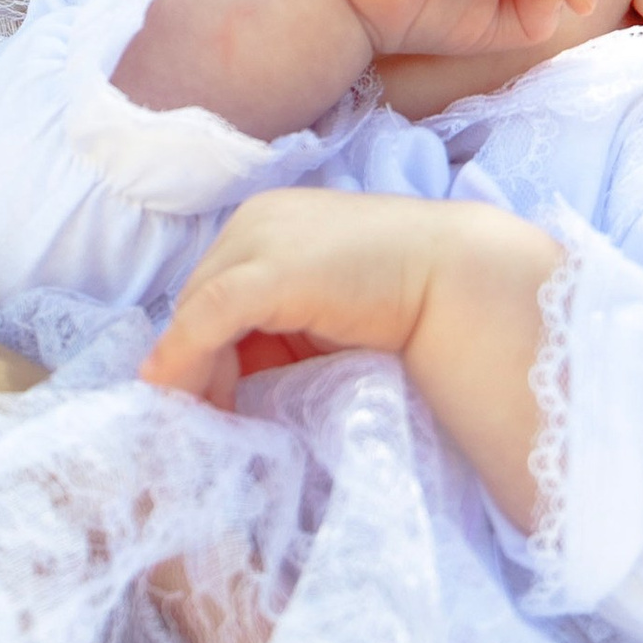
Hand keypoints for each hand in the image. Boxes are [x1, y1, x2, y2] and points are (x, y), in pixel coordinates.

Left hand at [138, 186, 448, 409]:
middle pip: (197, 299)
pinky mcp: (267, 273)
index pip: (213, 288)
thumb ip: (277, 329)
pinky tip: (187, 403)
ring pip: (195, 312)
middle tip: (202, 419)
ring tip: (202, 422)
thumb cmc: (403, 298)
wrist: (455, 281)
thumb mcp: (322, 310)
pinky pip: (206, 321)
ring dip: (191, 372)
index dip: (203, 347)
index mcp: (268, 220)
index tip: (212, 400)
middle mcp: (255, 220)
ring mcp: (259, 239)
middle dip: (195, 362)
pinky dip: (186, 363)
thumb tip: (227, 379)